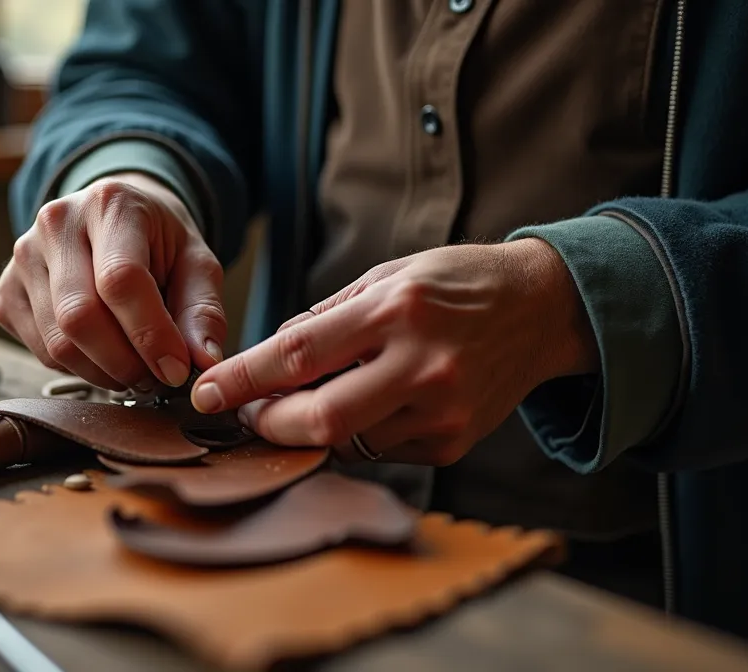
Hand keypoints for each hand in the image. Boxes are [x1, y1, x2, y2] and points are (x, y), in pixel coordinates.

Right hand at [0, 173, 226, 390]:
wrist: (113, 220)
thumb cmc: (157, 241)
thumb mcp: (196, 262)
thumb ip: (203, 310)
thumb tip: (203, 360)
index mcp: (110, 204)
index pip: (120, 280)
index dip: (150, 335)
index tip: (176, 369)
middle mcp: (56, 224)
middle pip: (79, 318)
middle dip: (125, 363)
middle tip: (155, 377)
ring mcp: (23, 257)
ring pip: (57, 343)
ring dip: (103, 372)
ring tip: (134, 367)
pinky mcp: (6, 293)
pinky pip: (40, 352)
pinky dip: (77, 367)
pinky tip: (101, 352)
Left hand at [189, 239, 597, 464]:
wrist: (542, 308)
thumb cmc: (455, 284)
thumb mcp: (386, 275)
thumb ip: (325, 318)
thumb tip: (268, 358)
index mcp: (394, 311)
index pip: (297, 356)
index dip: (242, 380)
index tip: (205, 394)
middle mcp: (420, 365)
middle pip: (319, 420)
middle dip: (269, 424)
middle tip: (247, 414)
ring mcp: (441, 410)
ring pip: (346, 442)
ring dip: (312, 429)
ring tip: (308, 400)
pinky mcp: (454, 442)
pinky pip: (381, 451)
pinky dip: (357, 434)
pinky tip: (366, 405)